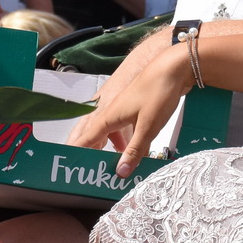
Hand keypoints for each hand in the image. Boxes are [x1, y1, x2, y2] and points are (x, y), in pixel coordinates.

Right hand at [67, 40, 193, 178]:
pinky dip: (126, 144)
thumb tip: (121, 172)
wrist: (174, 67)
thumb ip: (135, 150)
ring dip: (109, 152)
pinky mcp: (136, 112)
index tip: (68, 168)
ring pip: (110, 136)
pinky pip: (124, 132)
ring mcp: (124, 112)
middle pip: (95, 139)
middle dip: (90, 156)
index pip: (86, 140)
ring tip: (109, 170)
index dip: (76, 153)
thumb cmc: (158, 92)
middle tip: (87, 174)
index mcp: (109, 117)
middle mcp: (112, 114)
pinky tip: (134, 155)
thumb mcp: (147, 127)